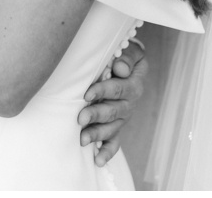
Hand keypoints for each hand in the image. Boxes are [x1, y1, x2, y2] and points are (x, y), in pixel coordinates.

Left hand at [79, 40, 148, 164]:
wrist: (130, 64)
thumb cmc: (125, 55)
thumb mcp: (132, 51)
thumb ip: (127, 57)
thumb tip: (120, 68)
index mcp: (133, 85)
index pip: (117, 89)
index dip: (102, 91)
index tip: (86, 94)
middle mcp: (129, 104)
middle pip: (113, 112)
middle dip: (95, 116)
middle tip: (79, 119)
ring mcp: (123, 116)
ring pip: (112, 128)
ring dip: (97, 134)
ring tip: (82, 140)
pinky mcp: (118, 124)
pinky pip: (115, 140)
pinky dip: (107, 151)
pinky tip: (98, 160)